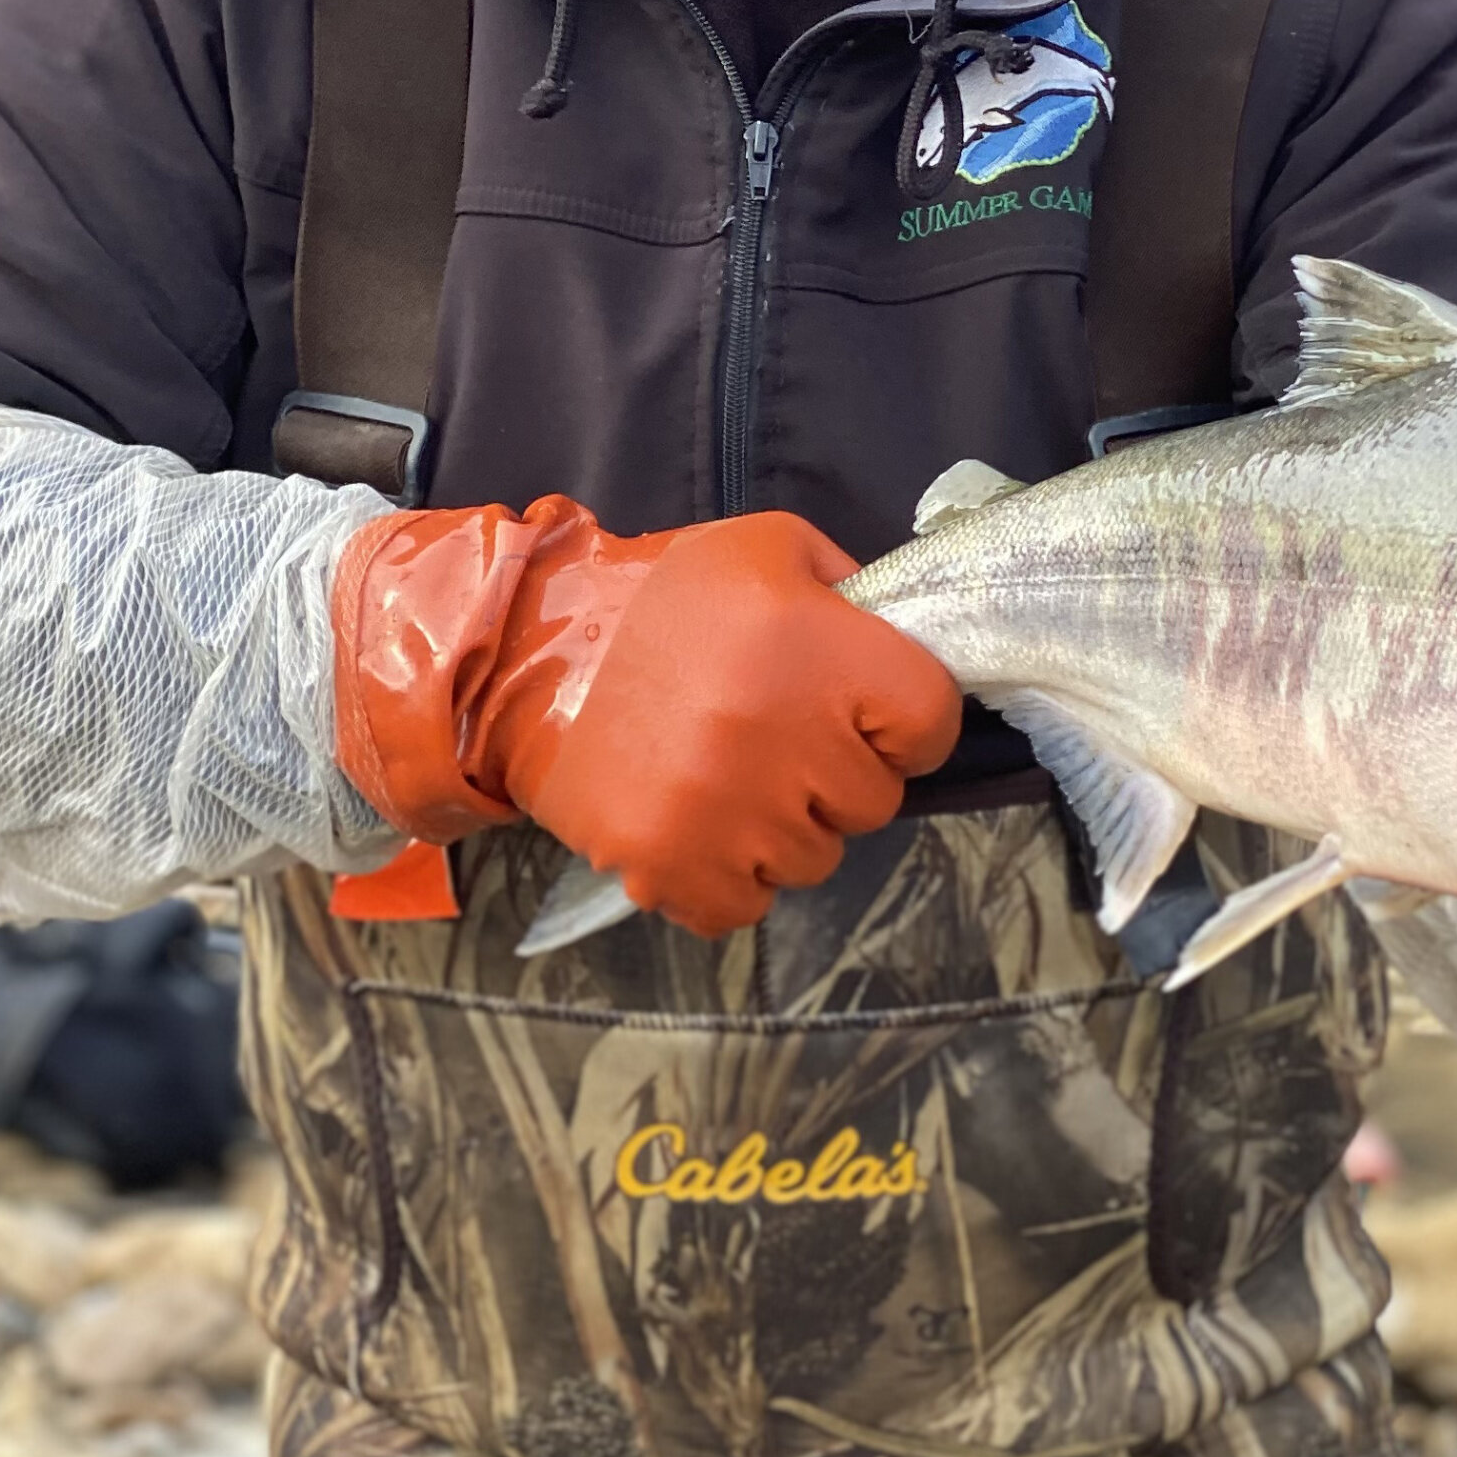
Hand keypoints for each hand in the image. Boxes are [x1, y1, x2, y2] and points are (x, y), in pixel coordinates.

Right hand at [331, 499, 962, 941]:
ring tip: (728, 773)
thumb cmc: (661, 596)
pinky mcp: (670, 865)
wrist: (526, 651)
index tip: (863, 711)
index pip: (931, 722)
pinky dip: (730, 880)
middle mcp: (783, 737)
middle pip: (875, 800)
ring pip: (813, 859)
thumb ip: (852, 591)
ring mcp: (727, 812)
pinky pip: (744, 908)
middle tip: (777, 734)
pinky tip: (702, 826)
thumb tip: (908, 643)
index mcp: (820, 649)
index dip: (905, 719)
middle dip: (838, 772)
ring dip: (784, 826)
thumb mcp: (768, 549)